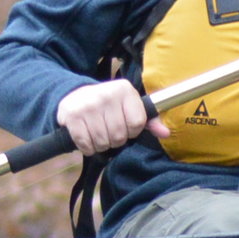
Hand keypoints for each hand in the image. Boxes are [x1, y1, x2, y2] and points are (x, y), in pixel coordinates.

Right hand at [55, 79, 169, 155]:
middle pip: (120, 135)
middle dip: (115, 140)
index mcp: (125, 90)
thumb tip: (166, 133)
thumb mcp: (128, 107)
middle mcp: (107, 94)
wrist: (74, 96)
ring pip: (103, 142)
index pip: (137, 123)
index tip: (124, 126)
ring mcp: (88, 105)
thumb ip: (148, 121)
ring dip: (101, 145)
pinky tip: (86, 139)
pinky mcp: (72, 116)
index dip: (132, 131)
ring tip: (97, 134)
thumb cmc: (108, 106)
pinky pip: (86, 144)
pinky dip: (87, 148)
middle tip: (108, 131)